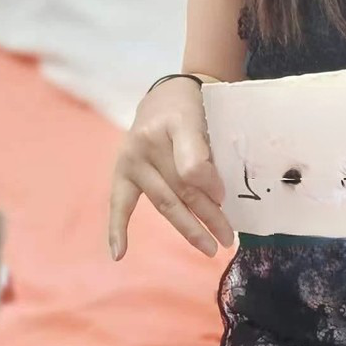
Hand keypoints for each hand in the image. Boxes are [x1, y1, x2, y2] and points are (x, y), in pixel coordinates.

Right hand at [108, 76, 234, 260]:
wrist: (167, 92)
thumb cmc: (193, 107)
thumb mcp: (208, 115)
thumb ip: (208, 152)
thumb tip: (215, 195)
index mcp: (175, 122)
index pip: (193, 165)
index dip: (210, 185)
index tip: (225, 198)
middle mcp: (149, 141)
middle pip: (182, 188)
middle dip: (208, 216)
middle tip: (228, 238)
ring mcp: (132, 158)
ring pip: (164, 201)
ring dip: (187, 227)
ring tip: (209, 247)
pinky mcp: (121, 171)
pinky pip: (119, 202)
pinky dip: (117, 228)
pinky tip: (119, 253)